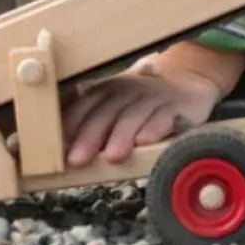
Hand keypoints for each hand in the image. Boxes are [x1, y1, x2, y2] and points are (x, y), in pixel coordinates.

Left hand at [60, 68, 222, 167]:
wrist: (189, 85)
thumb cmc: (143, 105)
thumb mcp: (117, 107)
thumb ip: (94, 125)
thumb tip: (62, 151)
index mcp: (109, 90)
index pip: (86, 104)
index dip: (71, 125)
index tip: (56, 148)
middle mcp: (129, 90)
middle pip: (107, 111)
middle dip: (91, 135)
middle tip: (77, 159)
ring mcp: (155, 97)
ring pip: (135, 114)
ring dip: (122, 135)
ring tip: (112, 156)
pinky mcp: (179, 106)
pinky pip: (166, 116)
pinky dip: (155, 128)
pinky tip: (145, 142)